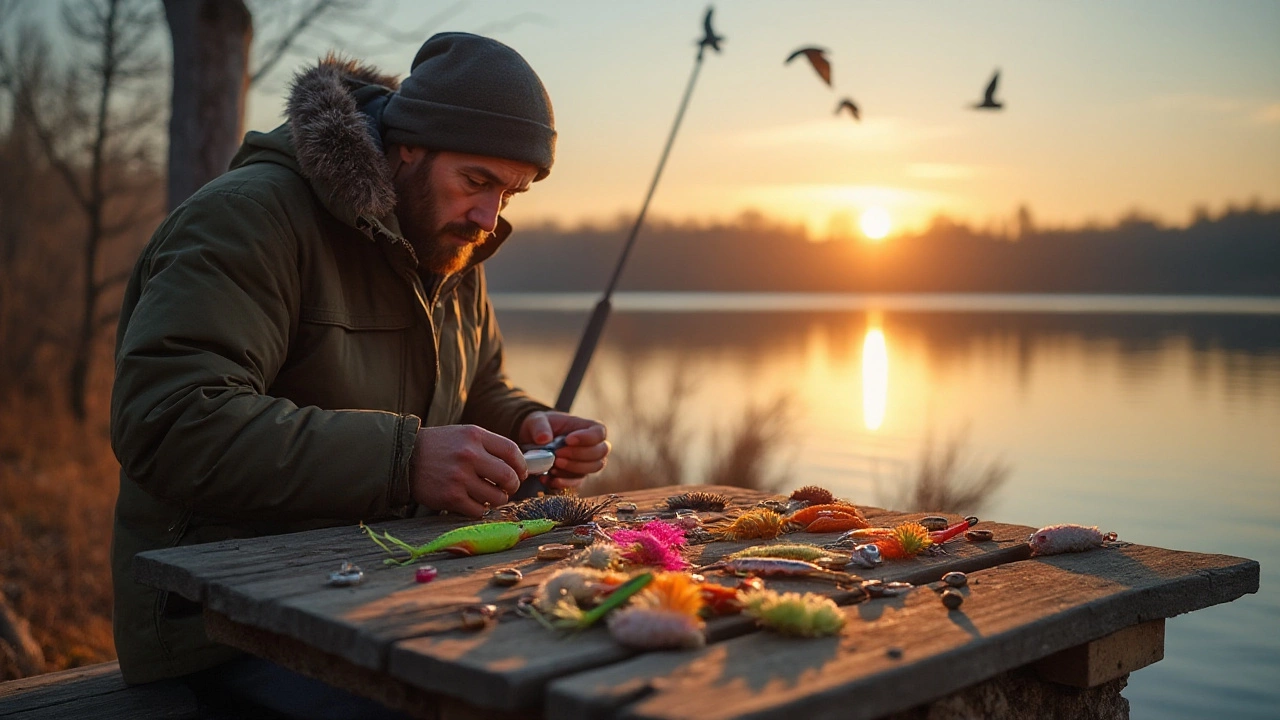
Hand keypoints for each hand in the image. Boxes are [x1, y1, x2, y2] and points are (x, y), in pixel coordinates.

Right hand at [408, 425, 525, 516]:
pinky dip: (480, 509)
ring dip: (497, 499)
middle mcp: (469, 455)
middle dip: (512, 486)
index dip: (521, 466)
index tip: (520, 473)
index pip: (512, 451)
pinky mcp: (451, 497)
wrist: (404, 457)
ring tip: (489, 495)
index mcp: (475, 436)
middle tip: (507, 488)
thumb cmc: (439, 447)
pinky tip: (473, 501)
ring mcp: (459, 477)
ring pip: (497, 497)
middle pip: (509, 477)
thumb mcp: (464, 435)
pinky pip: (478, 510)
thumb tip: (517, 466)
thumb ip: (489, 446)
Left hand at [519, 411, 609, 490]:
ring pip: (593, 468)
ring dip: (573, 469)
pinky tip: (546, 478)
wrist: (532, 443)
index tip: (568, 440)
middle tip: (557, 455)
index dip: (588, 437)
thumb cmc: (540, 427)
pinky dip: (563, 482)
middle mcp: (591, 446)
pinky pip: (577, 482)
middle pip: (601, 452)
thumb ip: (539, 426)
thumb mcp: (536, 420)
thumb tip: (544, 439)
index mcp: (586, 427)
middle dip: (579, 455)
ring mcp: (586, 463)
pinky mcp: (576, 476)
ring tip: (552, 466)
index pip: (599, 432)